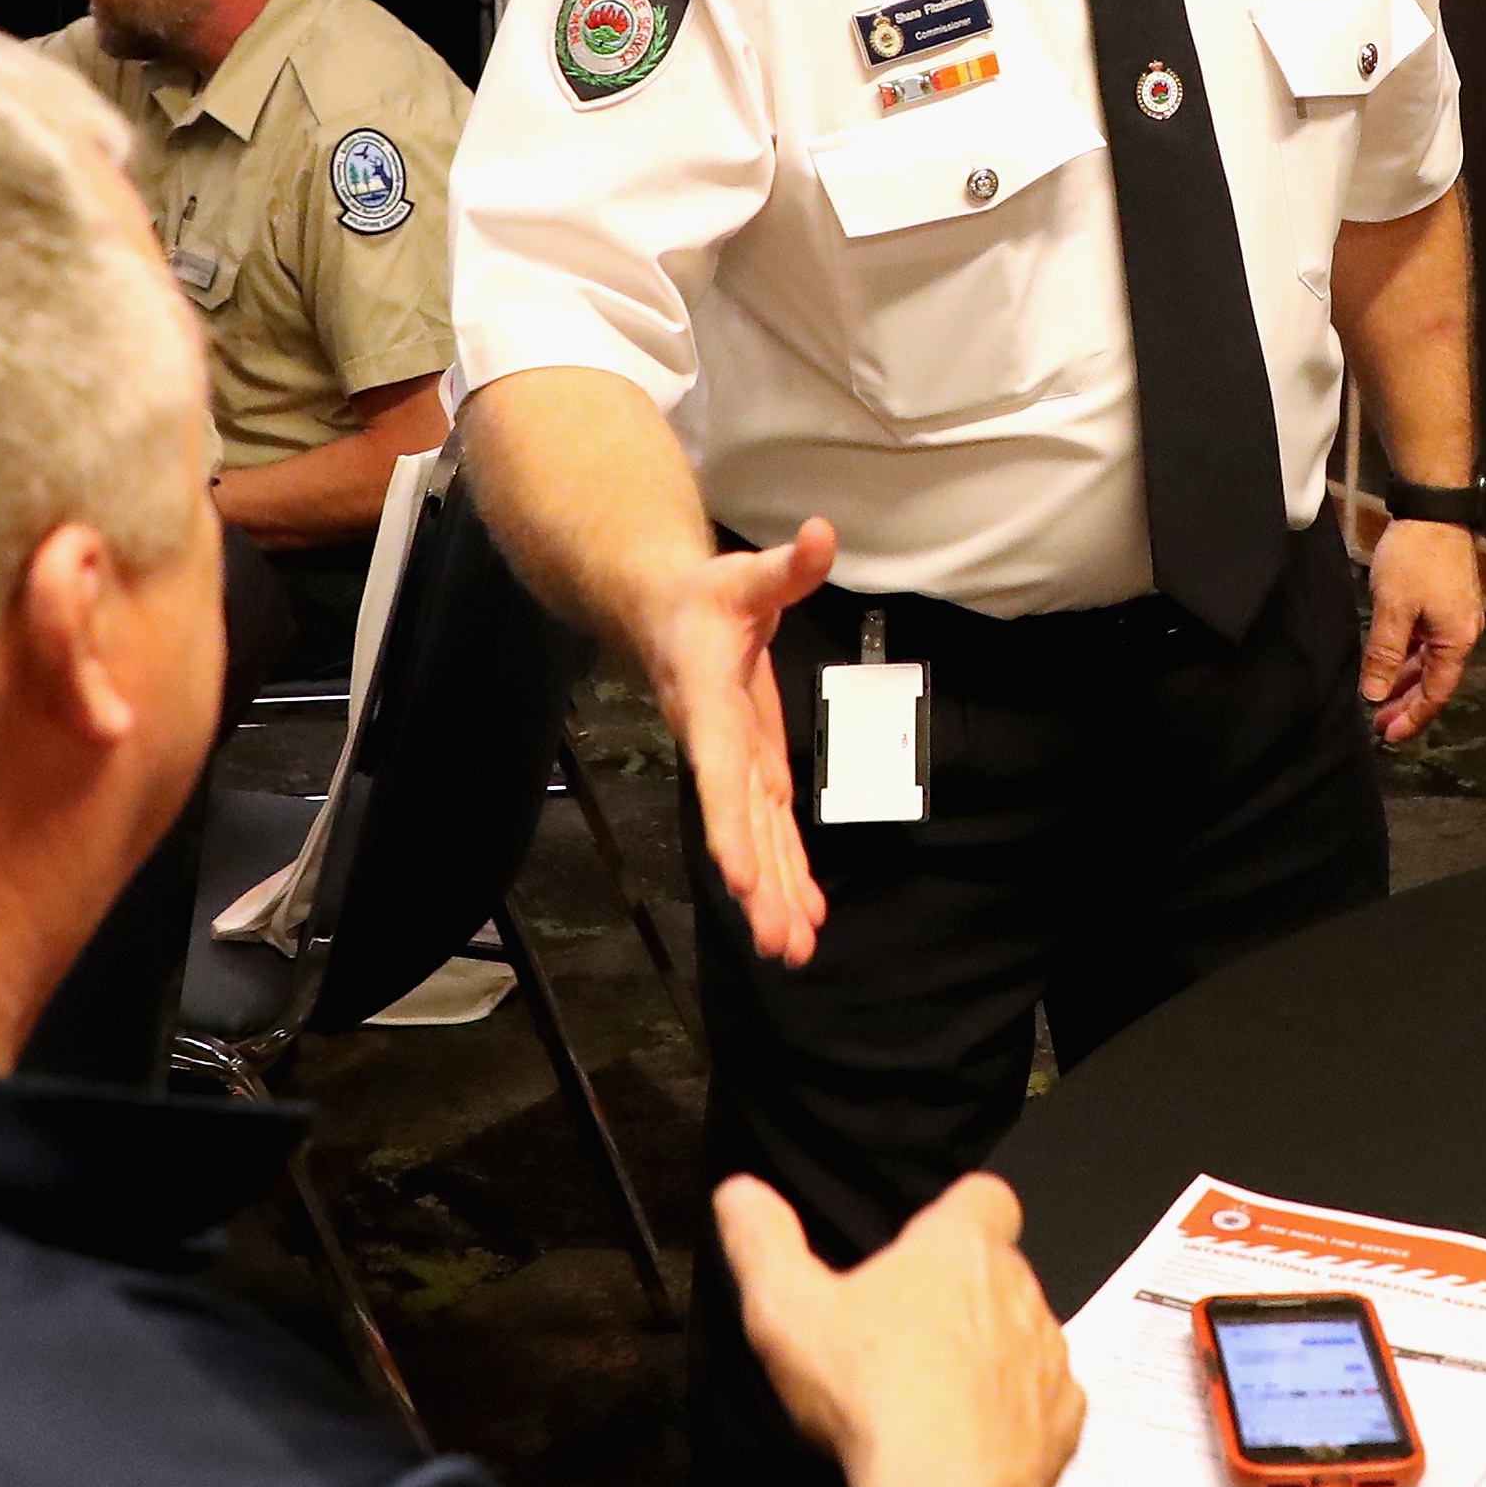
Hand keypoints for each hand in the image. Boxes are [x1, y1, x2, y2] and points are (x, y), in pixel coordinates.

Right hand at [638, 517, 834, 965]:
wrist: (664, 615)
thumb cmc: (705, 595)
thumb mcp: (745, 574)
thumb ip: (786, 566)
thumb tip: (821, 535)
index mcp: (709, 707)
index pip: (720, 774)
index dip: (729, 827)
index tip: (740, 880)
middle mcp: (718, 751)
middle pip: (739, 827)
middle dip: (758, 886)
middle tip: (778, 943)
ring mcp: (736, 767)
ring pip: (756, 840)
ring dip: (773, 895)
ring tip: (792, 951)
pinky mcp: (753, 771)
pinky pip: (770, 831)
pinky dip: (785, 872)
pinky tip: (803, 916)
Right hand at [715, 1172, 1084, 1486]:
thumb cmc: (875, 1395)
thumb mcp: (786, 1306)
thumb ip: (762, 1240)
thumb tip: (740, 1195)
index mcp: (960, 1247)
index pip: (985, 1196)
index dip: (959, 1211)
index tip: (928, 1234)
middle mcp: (1018, 1292)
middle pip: (999, 1270)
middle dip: (963, 1289)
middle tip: (906, 1327)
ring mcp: (1047, 1358)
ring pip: (1024, 1335)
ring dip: (991, 1350)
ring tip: (933, 1387)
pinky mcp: (1062, 1421)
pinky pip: (1042, 1401)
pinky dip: (1013, 1411)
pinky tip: (967, 1432)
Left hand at [1359, 518, 1483, 740]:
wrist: (1434, 511)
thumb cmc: (1416, 559)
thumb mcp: (1394, 609)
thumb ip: (1385, 654)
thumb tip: (1375, 694)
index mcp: (1456, 641)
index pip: (1436, 693)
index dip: (1412, 717)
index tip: (1387, 735)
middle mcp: (1461, 634)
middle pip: (1434, 681)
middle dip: (1406, 704)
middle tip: (1377, 724)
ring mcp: (1453, 618)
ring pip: (1427, 662)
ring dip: (1404, 681)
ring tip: (1378, 700)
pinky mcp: (1442, 604)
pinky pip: (1424, 642)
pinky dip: (1406, 658)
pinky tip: (1387, 665)